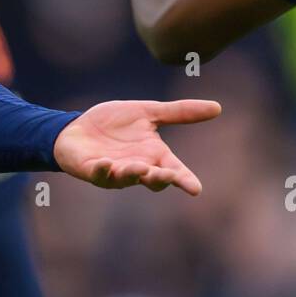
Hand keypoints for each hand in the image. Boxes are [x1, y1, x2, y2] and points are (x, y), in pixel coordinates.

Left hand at [53, 99, 220, 194]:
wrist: (77, 127)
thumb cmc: (113, 124)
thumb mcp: (148, 112)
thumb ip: (180, 112)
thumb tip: (218, 107)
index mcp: (153, 155)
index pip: (174, 170)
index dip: (184, 179)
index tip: (195, 189)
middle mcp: (137, 167)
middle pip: (153, 180)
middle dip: (160, 179)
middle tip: (167, 176)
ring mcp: (115, 172)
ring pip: (127, 178)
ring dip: (134, 174)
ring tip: (140, 168)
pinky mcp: (92, 170)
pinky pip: (99, 174)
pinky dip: (103, 170)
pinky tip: (105, 163)